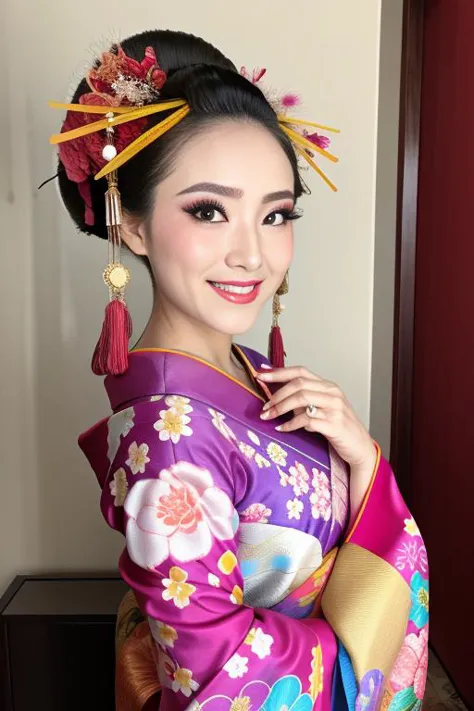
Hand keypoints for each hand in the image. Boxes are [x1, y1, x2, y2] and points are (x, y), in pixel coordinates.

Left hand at [257, 365, 375, 470]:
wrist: (359, 446)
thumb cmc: (337, 426)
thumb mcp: (322, 408)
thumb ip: (304, 400)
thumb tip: (275, 396)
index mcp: (328, 386)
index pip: (300, 372)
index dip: (279, 372)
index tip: (260, 375)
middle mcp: (332, 393)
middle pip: (298, 385)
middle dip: (277, 394)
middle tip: (264, 406)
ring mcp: (335, 408)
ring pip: (301, 400)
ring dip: (280, 408)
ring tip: (268, 417)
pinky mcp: (335, 424)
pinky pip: (306, 421)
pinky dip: (290, 424)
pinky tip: (282, 429)